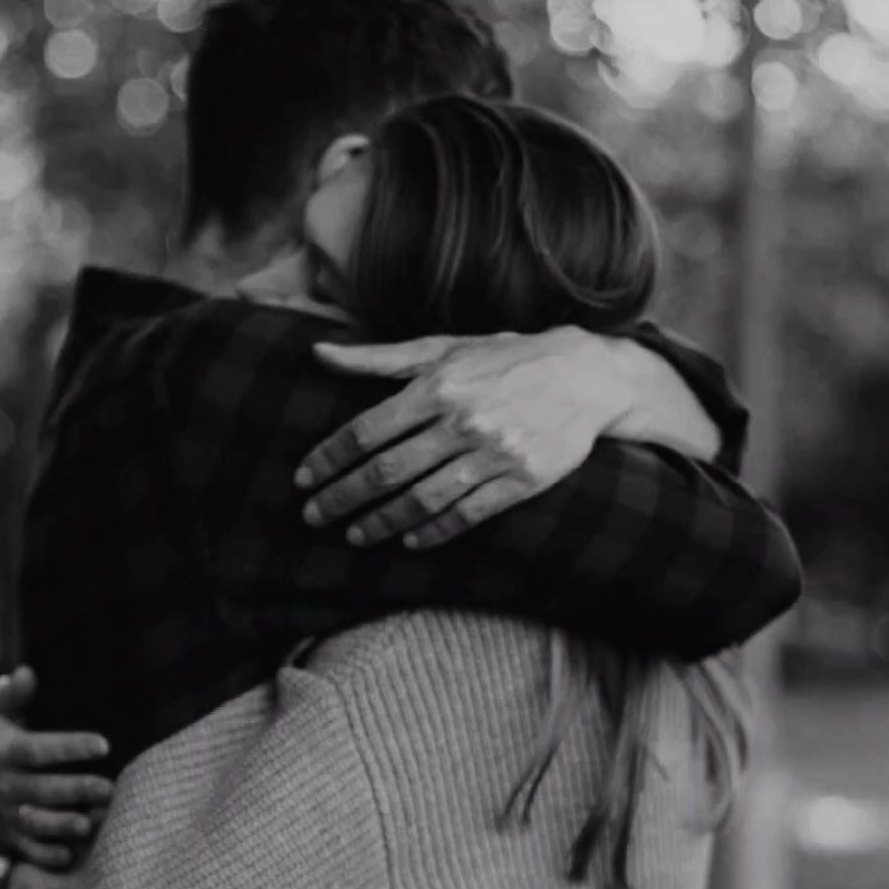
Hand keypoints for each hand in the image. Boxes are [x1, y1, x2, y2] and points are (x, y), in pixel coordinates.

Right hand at [0, 667, 113, 870]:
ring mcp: (4, 810)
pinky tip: (68, 856)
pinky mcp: (8, 832)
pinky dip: (44, 855)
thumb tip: (23, 673)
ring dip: (61, 824)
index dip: (69, 748)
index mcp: (1, 750)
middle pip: (38, 789)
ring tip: (91, 823)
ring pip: (32, 821)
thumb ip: (10, 693)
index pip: (35, 750)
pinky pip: (24, 847)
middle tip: (109, 788)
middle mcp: (0, 783)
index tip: (104, 744)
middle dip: (74, 790)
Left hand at [295, 327, 635, 548]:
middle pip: (385, 470)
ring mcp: (493, 454)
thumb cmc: (505, 359)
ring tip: (355, 536)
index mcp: (438, 385)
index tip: (303, 480)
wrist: (586, 376)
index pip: (365, 430)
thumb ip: (380, 359)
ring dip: (381, 523)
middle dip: (342, 498)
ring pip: (422, 499)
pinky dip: (433, 532)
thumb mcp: (444, 348)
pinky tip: (409, 541)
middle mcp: (462, 420)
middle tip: (314, 517)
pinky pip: (466, 515)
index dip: (328, 459)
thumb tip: (319, 354)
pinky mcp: (522, 481)